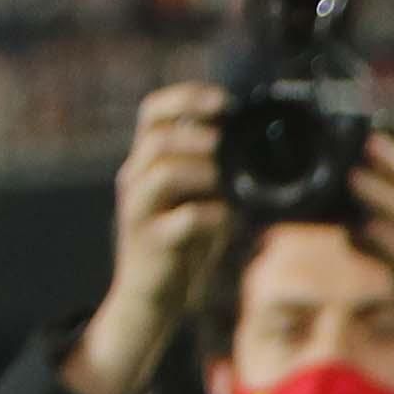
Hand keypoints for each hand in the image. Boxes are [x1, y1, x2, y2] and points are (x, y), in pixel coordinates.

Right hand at [64, 82, 230, 393]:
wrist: (150, 296)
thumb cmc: (181, 243)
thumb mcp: (198, 196)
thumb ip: (215, 169)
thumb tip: (258, 144)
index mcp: (146, 162)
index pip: (152, 111)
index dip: (186, 97)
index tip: (224, 101)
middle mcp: (136, 179)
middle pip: (157, 136)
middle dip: (198, 132)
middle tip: (226, 141)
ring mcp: (140, 210)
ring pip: (164, 172)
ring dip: (203, 169)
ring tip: (226, 177)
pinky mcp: (151, 242)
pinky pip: (182, 219)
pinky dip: (210, 213)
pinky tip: (227, 216)